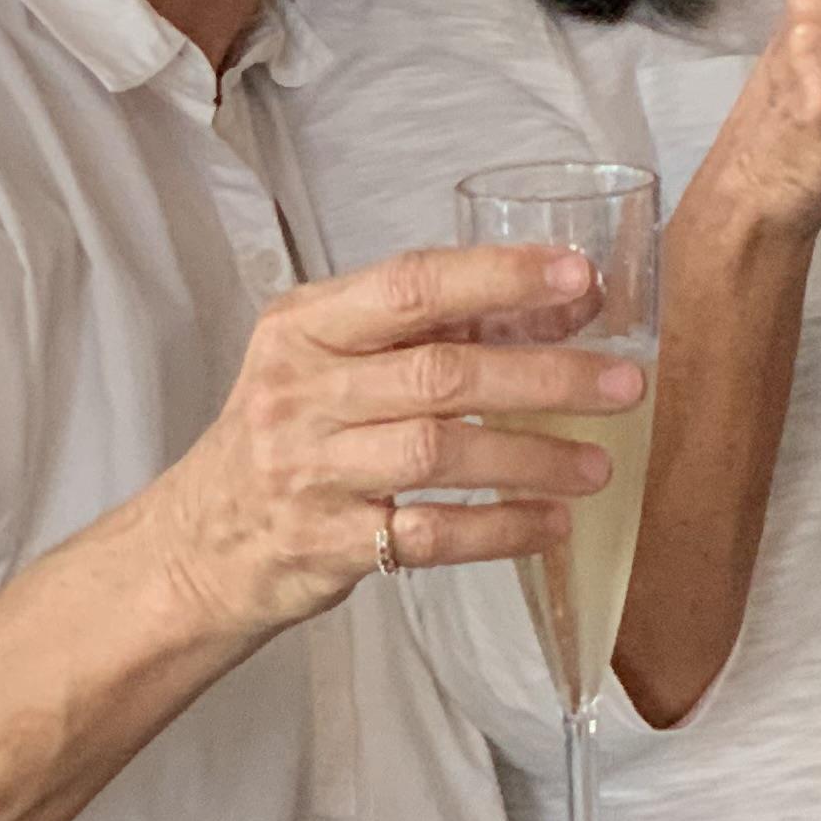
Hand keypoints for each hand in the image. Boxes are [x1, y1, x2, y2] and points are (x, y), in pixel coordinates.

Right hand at [140, 244, 646, 639]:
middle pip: (441, 374)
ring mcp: (310, 470)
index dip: (498, 276)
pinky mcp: (326, 543)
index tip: (578, 276)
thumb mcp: (333, 362)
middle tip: (624, 385)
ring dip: (533, 457)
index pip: (410, 284)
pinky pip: (430, 535)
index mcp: (305, 327)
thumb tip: (569, 297)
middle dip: (546, 376)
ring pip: (440, 452)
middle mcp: (301, 392)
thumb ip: (434, 328)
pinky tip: (551, 523)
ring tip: (599, 465)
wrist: (196, 545)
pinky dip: (500, 529)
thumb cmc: (290, 434)